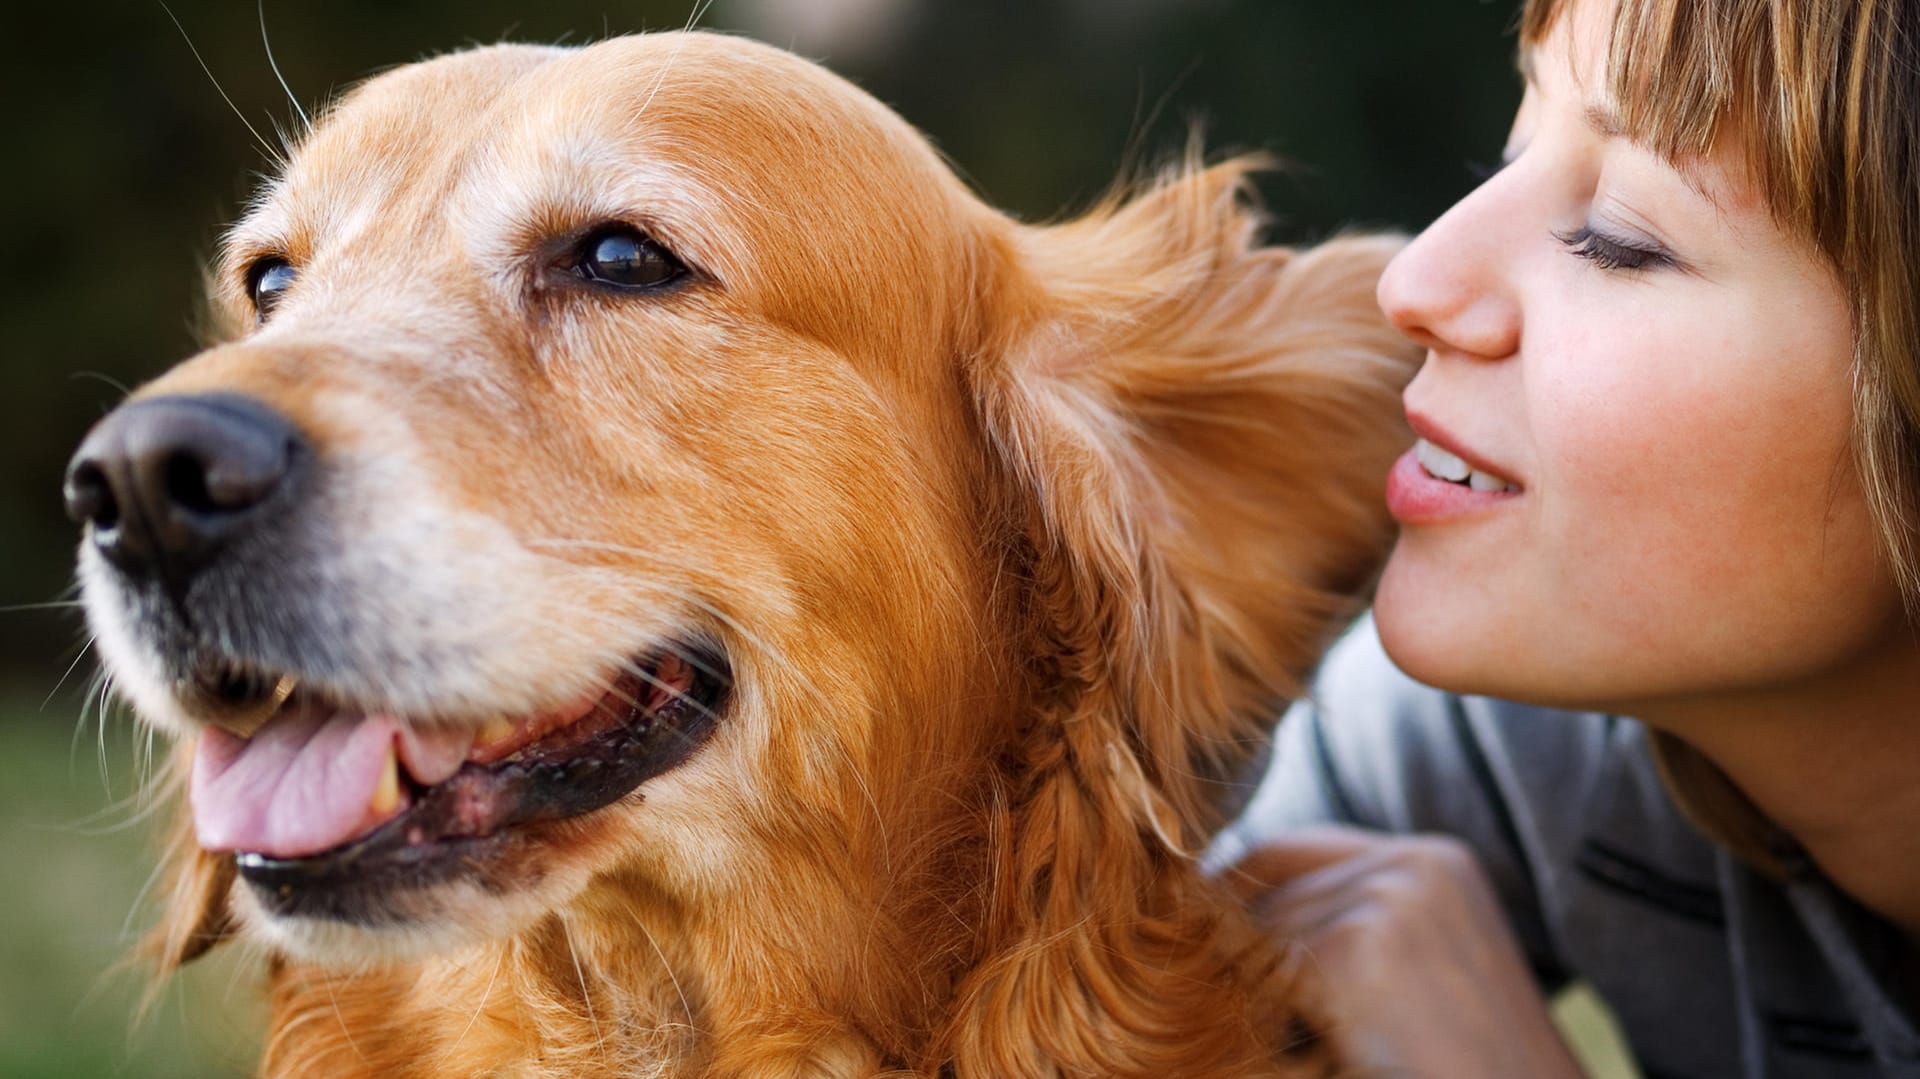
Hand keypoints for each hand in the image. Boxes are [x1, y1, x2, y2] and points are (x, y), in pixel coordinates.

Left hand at [1226, 827, 1584, 1077]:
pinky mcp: (1360, 949)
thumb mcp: (1422, 968)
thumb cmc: (1468, 1064)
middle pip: (1268, 886)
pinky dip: (1266, 1018)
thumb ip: (1351, 921)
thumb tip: (1222, 908)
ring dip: (1253, 986)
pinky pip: (1266, 975)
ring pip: (1258, 932)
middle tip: (1228, 993)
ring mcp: (1388, 900)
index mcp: (1436, 861)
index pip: (1296, 850)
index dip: (1244, 894)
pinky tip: (1314, 1050)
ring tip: (1300, 1035)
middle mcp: (1414, 863)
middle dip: (1241, 945)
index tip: (1203, 935)